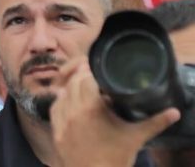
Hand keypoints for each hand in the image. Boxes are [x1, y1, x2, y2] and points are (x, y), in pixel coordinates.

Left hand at [51, 58, 178, 166]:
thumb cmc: (117, 157)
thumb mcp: (136, 137)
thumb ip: (155, 122)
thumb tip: (173, 112)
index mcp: (91, 108)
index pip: (86, 79)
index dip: (91, 73)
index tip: (98, 71)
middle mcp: (73, 111)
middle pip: (72, 84)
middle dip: (81, 77)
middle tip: (90, 75)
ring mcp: (62, 122)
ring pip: (61, 95)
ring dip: (70, 88)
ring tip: (80, 85)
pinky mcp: (56, 132)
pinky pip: (54, 110)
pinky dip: (60, 102)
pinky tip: (66, 100)